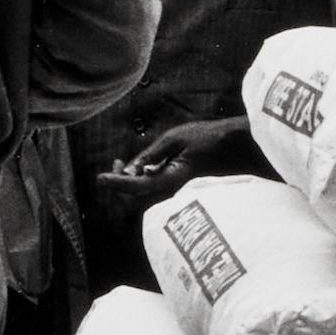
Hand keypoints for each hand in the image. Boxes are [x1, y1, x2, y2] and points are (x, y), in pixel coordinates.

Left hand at [99, 115, 249, 203]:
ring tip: (121, 164)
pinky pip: (153, 189)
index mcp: (173, 179)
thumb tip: (130, 169)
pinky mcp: (177, 186)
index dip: (115, 183)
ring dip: (129, 181)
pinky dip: (140, 179)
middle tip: (114, 163)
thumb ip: (151, 155)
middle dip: (120, 181)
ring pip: (143, 194)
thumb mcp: (175, 138)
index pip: (137, 187)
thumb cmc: (208, 139)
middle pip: (136, 196)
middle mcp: (173, 189)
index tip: (99, 178)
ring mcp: (176, 189)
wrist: (236, 147)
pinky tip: (139, 168)